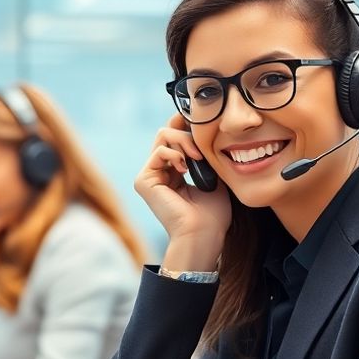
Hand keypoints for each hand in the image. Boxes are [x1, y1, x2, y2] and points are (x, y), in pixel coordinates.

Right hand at [134, 114, 231, 268]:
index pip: (176, 137)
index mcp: (175, 171)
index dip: (187, 125)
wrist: (203, 234)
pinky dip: (174, 154)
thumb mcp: (215, 176)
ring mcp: (150, 176)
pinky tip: (184, 168)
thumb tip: (203, 129)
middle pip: (168, 132)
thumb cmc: (213, 214)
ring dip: (183, 141)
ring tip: (197, 158)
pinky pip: (158, 151)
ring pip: (163, 136)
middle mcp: (160, 172)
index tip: (203, 124)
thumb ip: (206, 154)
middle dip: (187, 133)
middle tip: (201, 150)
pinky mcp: (143, 181)